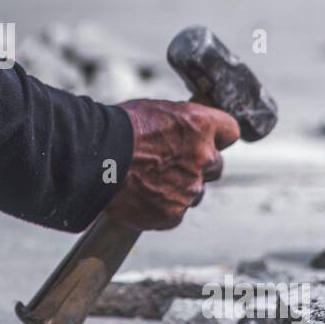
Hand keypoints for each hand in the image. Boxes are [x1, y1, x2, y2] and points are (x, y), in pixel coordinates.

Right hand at [108, 98, 239, 231]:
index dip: (216, 136)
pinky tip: (142, 197)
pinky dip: (162, 207)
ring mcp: (189, 189)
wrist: (94, 159)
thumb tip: (185, 127)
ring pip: (194, 191)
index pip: (230, 131)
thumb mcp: (155, 110)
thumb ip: (180, 122)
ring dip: (179, 187)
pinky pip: (174, 212)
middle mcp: (203, 158)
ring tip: (149, 180)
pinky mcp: (173, 213)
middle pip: (215, 165)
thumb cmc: (118, 129)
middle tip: (170, 163)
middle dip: (198, 165)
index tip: (207, 140)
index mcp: (201, 126)